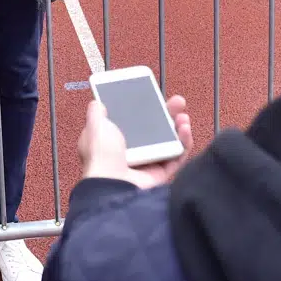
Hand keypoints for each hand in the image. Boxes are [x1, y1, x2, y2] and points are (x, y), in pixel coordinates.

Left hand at [78, 95, 192, 188]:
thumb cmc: (101, 155)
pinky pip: (176, 159)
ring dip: (178, 128)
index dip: (143, 110)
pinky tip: (185, 131)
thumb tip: (97, 102)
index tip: (153, 97)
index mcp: (112, 141)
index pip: (131, 122)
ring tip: (183, 117)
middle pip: (154, 129)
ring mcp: (145, 164)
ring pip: (168, 143)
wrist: (112, 183)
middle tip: (178, 102)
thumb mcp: (95, 126)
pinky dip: (184, 145)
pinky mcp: (159, 175)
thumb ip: (96, 112)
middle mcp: (130, 153)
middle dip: (168, 114)